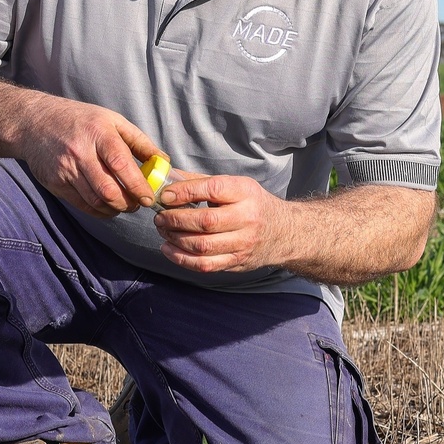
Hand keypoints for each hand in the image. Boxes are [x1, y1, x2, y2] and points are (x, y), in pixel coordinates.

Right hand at [17, 97, 163, 217]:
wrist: (35, 122)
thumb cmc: (81, 120)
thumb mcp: (112, 121)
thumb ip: (139, 142)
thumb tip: (164, 163)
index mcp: (98, 133)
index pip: (120, 164)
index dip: (138, 185)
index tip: (149, 197)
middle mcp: (80, 152)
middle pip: (108, 190)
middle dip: (128, 203)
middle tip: (138, 204)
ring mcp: (65, 169)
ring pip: (96, 201)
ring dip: (115, 209)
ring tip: (125, 205)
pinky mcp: (55, 183)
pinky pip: (82, 205)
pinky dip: (99, 211)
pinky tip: (108, 207)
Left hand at [153, 174, 297, 272]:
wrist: (283, 232)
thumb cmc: (252, 204)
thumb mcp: (235, 185)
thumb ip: (201, 182)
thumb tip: (167, 178)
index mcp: (246, 192)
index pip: (212, 189)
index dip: (185, 192)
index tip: (165, 195)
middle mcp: (247, 218)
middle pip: (205, 221)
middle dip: (176, 219)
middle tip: (160, 217)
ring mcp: (243, 243)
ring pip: (202, 246)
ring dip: (175, 239)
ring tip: (163, 231)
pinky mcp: (236, 262)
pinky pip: (204, 265)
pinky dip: (181, 258)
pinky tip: (168, 248)